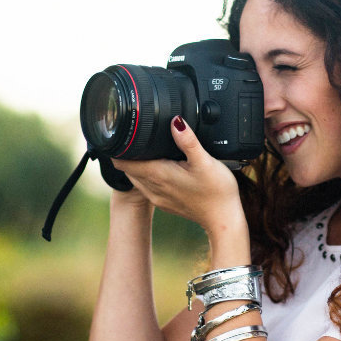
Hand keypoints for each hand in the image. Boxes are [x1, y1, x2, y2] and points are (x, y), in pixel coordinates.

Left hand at [112, 117, 242, 237]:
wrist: (223, 220)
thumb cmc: (216, 192)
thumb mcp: (204, 161)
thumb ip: (188, 140)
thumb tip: (175, 120)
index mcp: (158, 175)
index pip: (122, 162)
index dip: (118, 148)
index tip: (121, 135)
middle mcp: (152, 188)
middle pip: (126, 169)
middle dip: (127, 154)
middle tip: (135, 137)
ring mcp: (157, 198)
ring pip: (135, 178)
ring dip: (136, 165)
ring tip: (147, 150)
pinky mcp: (164, 203)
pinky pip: (146, 187)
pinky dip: (147, 175)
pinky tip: (161, 168)